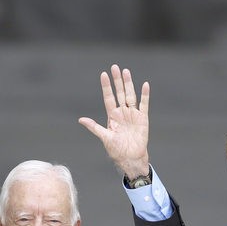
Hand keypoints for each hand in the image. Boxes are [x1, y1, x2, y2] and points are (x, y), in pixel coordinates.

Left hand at [77, 64, 149, 178]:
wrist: (131, 158)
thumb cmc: (117, 150)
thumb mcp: (105, 137)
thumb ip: (94, 127)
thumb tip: (81, 119)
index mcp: (112, 116)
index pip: (109, 97)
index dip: (106, 87)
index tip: (103, 75)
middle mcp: (122, 113)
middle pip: (119, 93)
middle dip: (117, 80)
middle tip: (115, 67)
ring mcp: (132, 114)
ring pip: (130, 95)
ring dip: (128, 84)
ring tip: (126, 71)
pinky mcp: (142, 118)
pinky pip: (144, 104)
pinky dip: (145, 95)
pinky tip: (144, 85)